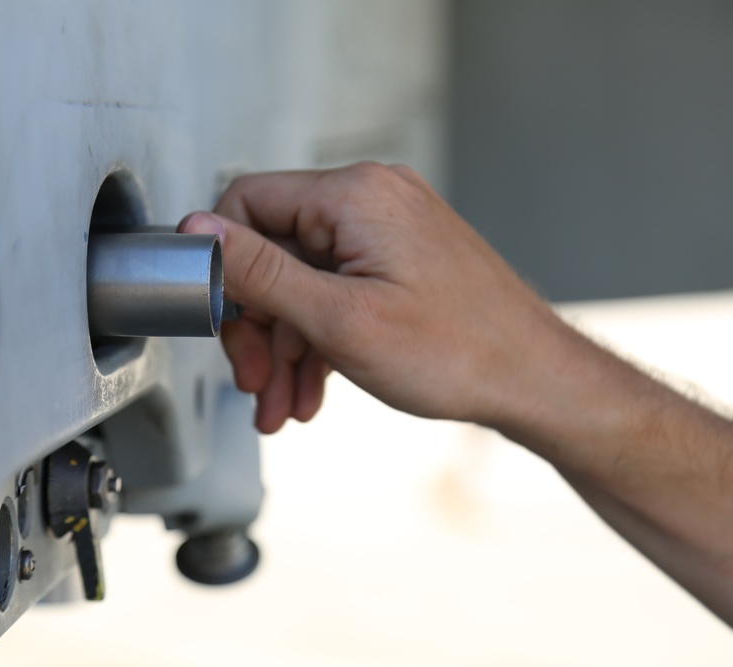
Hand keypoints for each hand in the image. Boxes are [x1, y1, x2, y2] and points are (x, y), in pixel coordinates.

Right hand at [179, 162, 571, 433]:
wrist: (535, 381)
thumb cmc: (457, 352)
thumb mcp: (339, 319)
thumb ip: (260, 273)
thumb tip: (196, 231)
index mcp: (355, 196)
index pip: (249, 203)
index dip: (223, 266)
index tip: (219, 322)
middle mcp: (372, 200)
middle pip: (275, 250)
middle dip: (259, 325)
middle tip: (253, 380)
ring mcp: (389, 230)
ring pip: (304, 281)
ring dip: (286, 347)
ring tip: (283, 404)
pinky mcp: (400, 260)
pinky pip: (338, 291)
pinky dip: (320, 340)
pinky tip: (312, 390)